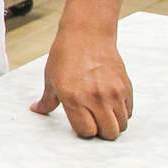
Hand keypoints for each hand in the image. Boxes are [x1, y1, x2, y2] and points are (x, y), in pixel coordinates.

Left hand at [31, 22, 133, 139]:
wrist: (87, 34)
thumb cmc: (66, 55)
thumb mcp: (51, 78)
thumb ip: (47, 100)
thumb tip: (38, 110)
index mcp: (73, 98)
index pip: (86, 131)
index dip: (84, 131)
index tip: (81, 124)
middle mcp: (95, 98)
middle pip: (108, 133)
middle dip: (101, 132)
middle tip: (95, 122)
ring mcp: (113, 93)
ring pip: (121, 125)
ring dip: (113, 124)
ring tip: (103, 114)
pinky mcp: (126, 87)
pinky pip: (129, 111)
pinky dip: (121, 113)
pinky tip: (111, 104)